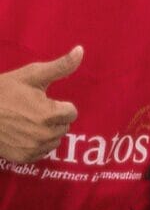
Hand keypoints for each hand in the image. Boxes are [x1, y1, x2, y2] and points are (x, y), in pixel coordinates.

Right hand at [0, 46, 81, 161]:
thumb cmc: (3, 92)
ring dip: (47, 132)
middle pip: (64, 126)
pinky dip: (36, 144)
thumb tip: (81, 50)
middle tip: (33, 110)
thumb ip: (60, 66)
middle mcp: (45, 134)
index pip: (72, 112)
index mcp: (51, 114)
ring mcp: (34, 148)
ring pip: (54, 140)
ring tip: (27, 121)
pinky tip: (23, 134)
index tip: (43, 101)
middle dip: (54, 118)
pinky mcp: (23, 158)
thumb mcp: (31, 75)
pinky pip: (42, 152)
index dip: (59, 105)